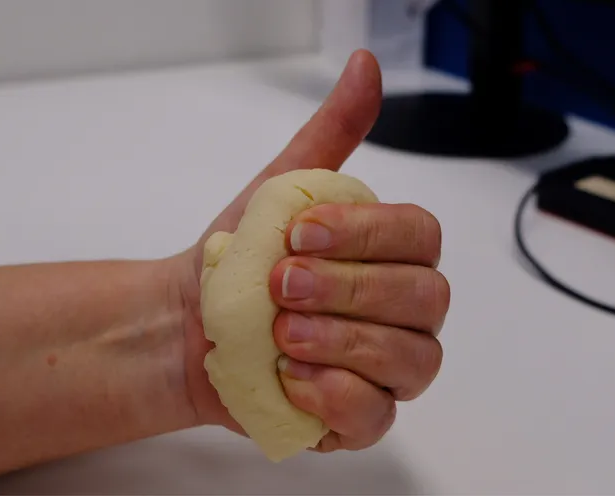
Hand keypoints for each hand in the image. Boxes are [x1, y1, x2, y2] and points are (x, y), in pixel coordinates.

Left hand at [175, 50, 448, 451]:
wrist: (189, 321)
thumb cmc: (240, 258)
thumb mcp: (279, 191)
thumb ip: (329, 136)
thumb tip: (366, 67)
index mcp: (392, 253)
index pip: (421, 236)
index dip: (367, 233)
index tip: (300, 231)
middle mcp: (404, 310)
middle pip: (425, 298)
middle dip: (350, 288)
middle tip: (282, 283)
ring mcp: (387, 367)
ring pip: (413, 359)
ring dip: (344, 341)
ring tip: (281, 332)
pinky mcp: (357, 417)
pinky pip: (377, 416)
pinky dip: (335, 396)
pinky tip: (290, 376)